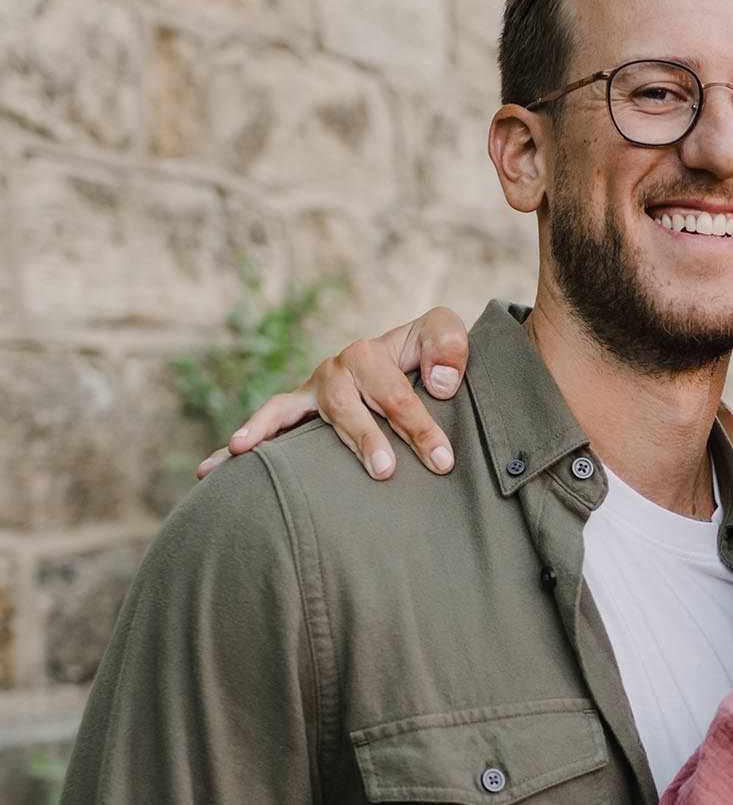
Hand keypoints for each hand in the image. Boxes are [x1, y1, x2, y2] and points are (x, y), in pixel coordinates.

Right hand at [196, 309, 470, 481]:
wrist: (409, 357)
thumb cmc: (429, 353)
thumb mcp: (444, 333)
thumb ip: (448, 348)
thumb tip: (439, 384)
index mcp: (372, 352)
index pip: (395, 393)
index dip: (420, 427)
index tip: (442, 461)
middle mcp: (336, 369)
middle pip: (346, 406)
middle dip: (366, 438)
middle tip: (386, 472)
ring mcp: (313, 390)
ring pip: (298, 415)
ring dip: (286, 442)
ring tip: (282, 460)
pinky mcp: (297, 408)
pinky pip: (266, 423)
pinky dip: (245, 439)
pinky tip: (213, 467)